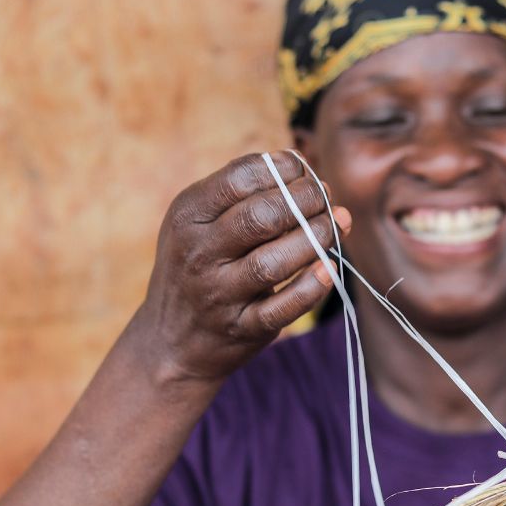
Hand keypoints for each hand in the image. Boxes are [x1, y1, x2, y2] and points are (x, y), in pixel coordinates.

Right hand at [132, 150, 348, 385]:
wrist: (169, 340)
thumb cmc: (197, 265)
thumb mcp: (199, 222)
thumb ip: (242, 193)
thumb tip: (300, 165)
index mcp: (188, 216)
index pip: (239, 179)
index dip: (282, 169)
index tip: (304, 170)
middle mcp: (198, 254)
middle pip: (260, 218)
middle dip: (305, 200)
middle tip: (326, 198)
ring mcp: (218, 295)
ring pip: (272, 263)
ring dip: (314, 239)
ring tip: (336, 224)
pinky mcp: (241, 328)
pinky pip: (281, 309)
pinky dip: (310, 288)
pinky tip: (329, 268)